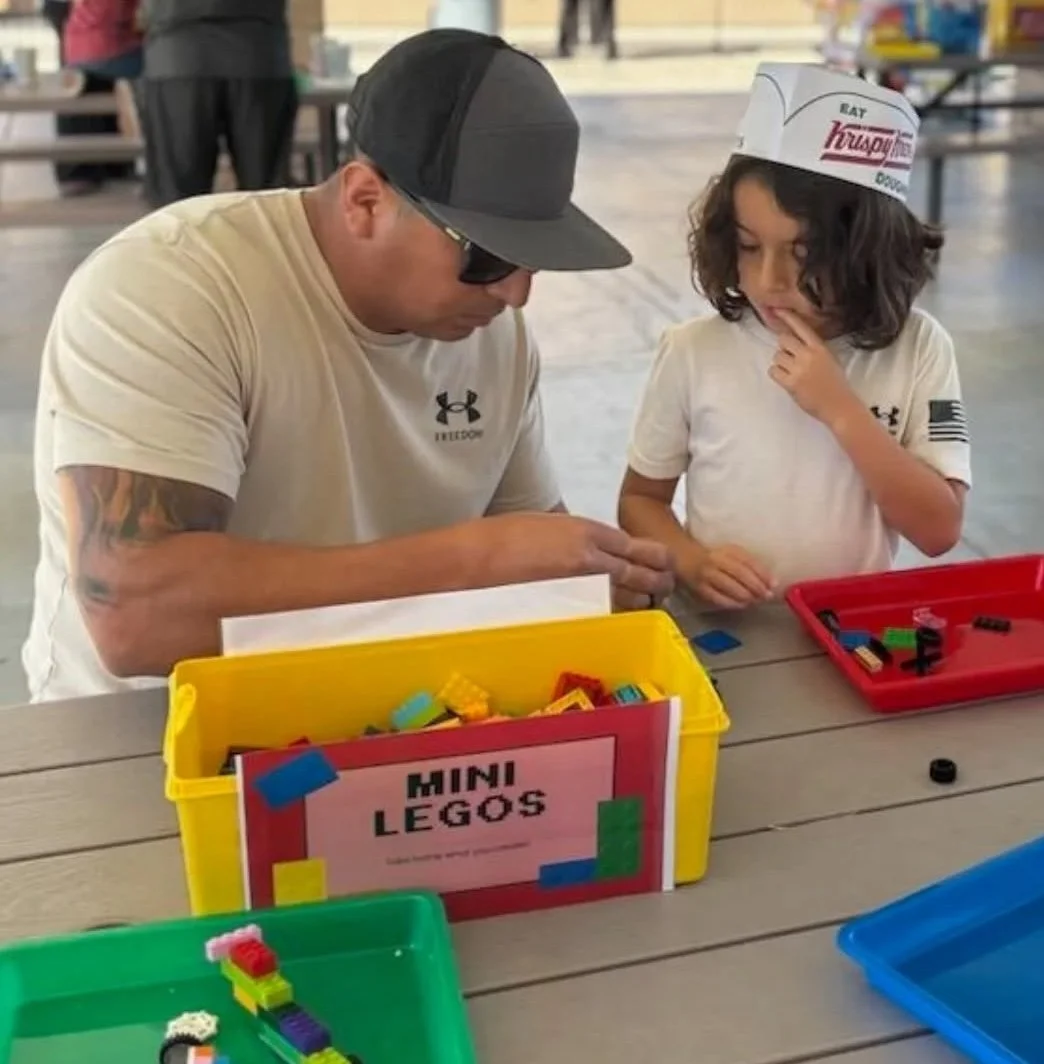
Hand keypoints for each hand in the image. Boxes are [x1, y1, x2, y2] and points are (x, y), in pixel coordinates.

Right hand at [480, 513, 673, 609]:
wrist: (476, 558)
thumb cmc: (502, 537)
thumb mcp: (548, 524)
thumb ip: (578, 537)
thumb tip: (593, 549)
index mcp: (587, 530)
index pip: (637, 545)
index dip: (654, 558)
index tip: (659, 565)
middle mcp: (594, 555)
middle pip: (647, 570)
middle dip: (660, 581)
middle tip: (663, 590)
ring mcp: (585, 583)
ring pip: (635, 596)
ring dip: (644, 601)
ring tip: (647, 606)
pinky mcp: (573, 606)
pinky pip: (609, 614)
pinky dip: (620, 616)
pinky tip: (623, 619)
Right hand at [680, 542, 774, 608]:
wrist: (684, 557)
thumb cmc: (714, 558)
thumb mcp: (731, 555)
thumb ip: (749, 565)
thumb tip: (770, 582)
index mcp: (727, 550)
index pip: (748, 561)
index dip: (763, 573)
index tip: (774, 584)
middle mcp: (717, 560)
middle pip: (740, 574)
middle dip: (757, 587)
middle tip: (767, 596)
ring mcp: (707, 575)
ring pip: (730, 587)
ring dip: (747, 596)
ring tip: (756, 601)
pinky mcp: (700, 588)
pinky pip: (718, 598)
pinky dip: (733, 603)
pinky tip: (742, 605)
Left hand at [769, 309, 858, 428]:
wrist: (839, 405)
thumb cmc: (835, 383)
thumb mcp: (830, 359)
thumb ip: (814, 348)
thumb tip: (796, 340)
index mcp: (820, 347)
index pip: (801, 327)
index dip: (788, 317)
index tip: (777, 310)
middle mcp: (808, 355)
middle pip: (783, 340)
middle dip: (784, 347)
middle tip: (791, 358)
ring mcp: (798, 369)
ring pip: (777, 356)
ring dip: (780, 363)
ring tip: (792, 372)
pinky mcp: (790, 383)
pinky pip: (773, 371)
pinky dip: (777, 374)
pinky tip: (787, 379)